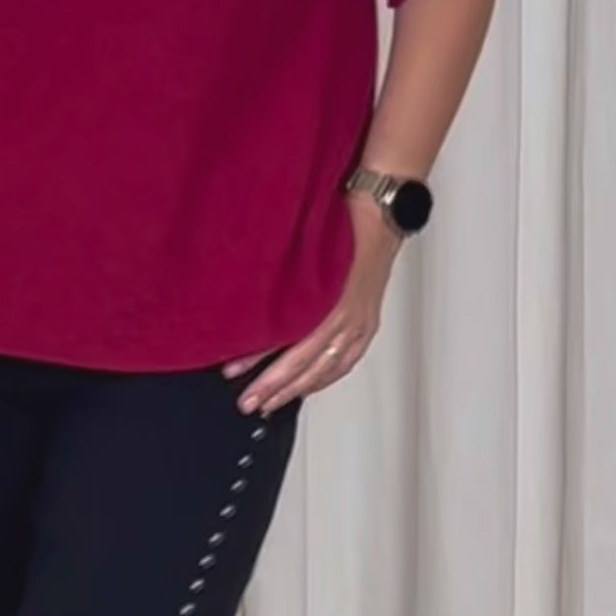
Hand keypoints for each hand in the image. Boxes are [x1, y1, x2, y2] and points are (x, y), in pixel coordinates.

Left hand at [224, 213, 399, 416]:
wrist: (380, 212)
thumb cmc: (343, 222)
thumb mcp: (304, 249)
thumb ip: (280, 283)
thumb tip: (244, 310)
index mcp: (332, 304)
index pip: (293, 348)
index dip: (264, 366)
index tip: (234, 376)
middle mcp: (348, 319)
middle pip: (308, 365)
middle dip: (276, 388)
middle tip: (248, 403)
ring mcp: (360, 324)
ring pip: (327, 369)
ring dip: (297, 388)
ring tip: (272, 402)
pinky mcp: (366, 323)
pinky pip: (345, 361)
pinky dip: (324, 378)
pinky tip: (308, 386)